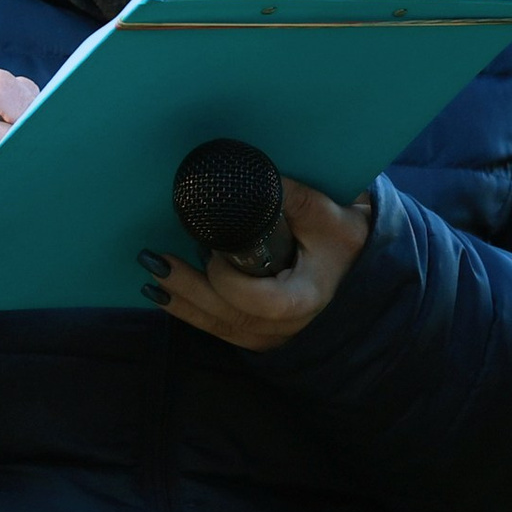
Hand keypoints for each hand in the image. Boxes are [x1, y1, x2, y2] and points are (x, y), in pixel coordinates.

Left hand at [140, 178, 373, 350]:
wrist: (360, 272)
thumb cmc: (347, 243)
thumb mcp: (331, 217)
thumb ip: (295, 199)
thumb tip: (253, 175)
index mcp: (305, 298)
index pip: (257, 300)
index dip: (228, 278)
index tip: (211, 247)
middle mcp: (286, 326)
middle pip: (226, 314)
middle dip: (187, 288)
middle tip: (154, 261)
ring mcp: (271, 336)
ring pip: (217, 326)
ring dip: (181, 300)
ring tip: (152, 273)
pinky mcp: (259, 335)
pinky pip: (219, 329)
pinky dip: (191, 311)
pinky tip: (165, 294)